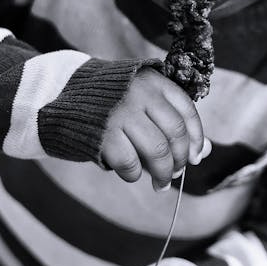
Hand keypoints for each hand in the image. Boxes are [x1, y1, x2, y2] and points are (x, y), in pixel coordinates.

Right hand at [100, 67, 203, 190]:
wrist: (60, 93)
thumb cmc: (109, 101)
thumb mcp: (142, 100)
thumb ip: (171, 120)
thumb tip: (206, 151)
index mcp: (153, 81)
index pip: (186, 112)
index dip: (196, 139)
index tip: (196, 157)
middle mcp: (140, 94)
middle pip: (175, 134)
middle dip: (180, 160)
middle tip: (175, 173)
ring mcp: (121, 113)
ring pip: (157, 151)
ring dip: (162, 174)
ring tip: (160, 184)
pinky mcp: (103, 134)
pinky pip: (130, 163)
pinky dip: (135, 174)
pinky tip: (132, 173)